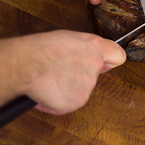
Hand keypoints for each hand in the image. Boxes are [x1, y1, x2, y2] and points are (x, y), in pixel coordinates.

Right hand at [0, 30, 125, 114]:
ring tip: (49, 80)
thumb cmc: (40, 49)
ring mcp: (88, 85)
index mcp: (95, 47)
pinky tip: (45, 91)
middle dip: (79, 77)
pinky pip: (66, 105)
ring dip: (66, 89)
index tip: (103, 64)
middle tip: (60, 72)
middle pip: (93, 76)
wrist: (26, 64)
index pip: (118, 56)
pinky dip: (55, 102)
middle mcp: (96, 66)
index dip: (109, 62)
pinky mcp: (77, 101)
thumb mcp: (67, 39)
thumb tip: (82, 56)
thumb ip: (83, 49)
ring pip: (79, 91)